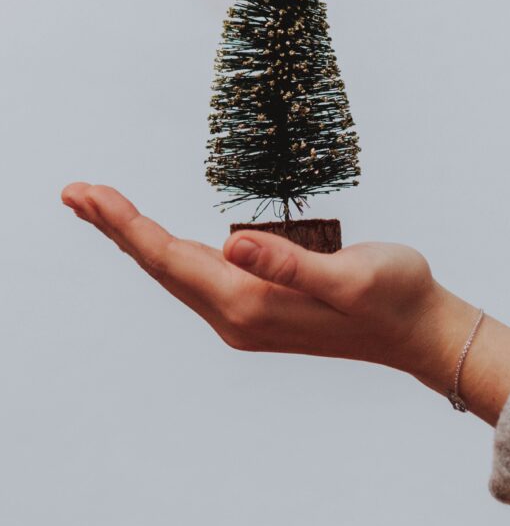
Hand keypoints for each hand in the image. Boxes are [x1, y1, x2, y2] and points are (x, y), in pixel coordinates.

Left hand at [60, 182, 444, 378]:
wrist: (419, 332)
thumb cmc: (394, 297)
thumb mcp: (351, 276)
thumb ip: (290, 265)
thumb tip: (232, 245)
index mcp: (251, 304)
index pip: (171, 258)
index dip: (126, 225)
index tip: (88, 195)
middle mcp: (237, 316)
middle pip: (161, 266)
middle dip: (116, 228)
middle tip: (75, 193)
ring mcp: (245, 317)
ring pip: (175, 272)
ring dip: (136, 239)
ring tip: (101, 209)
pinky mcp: (258, 309)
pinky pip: (197, 276)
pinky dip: (166, 250)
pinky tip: (156, 240)